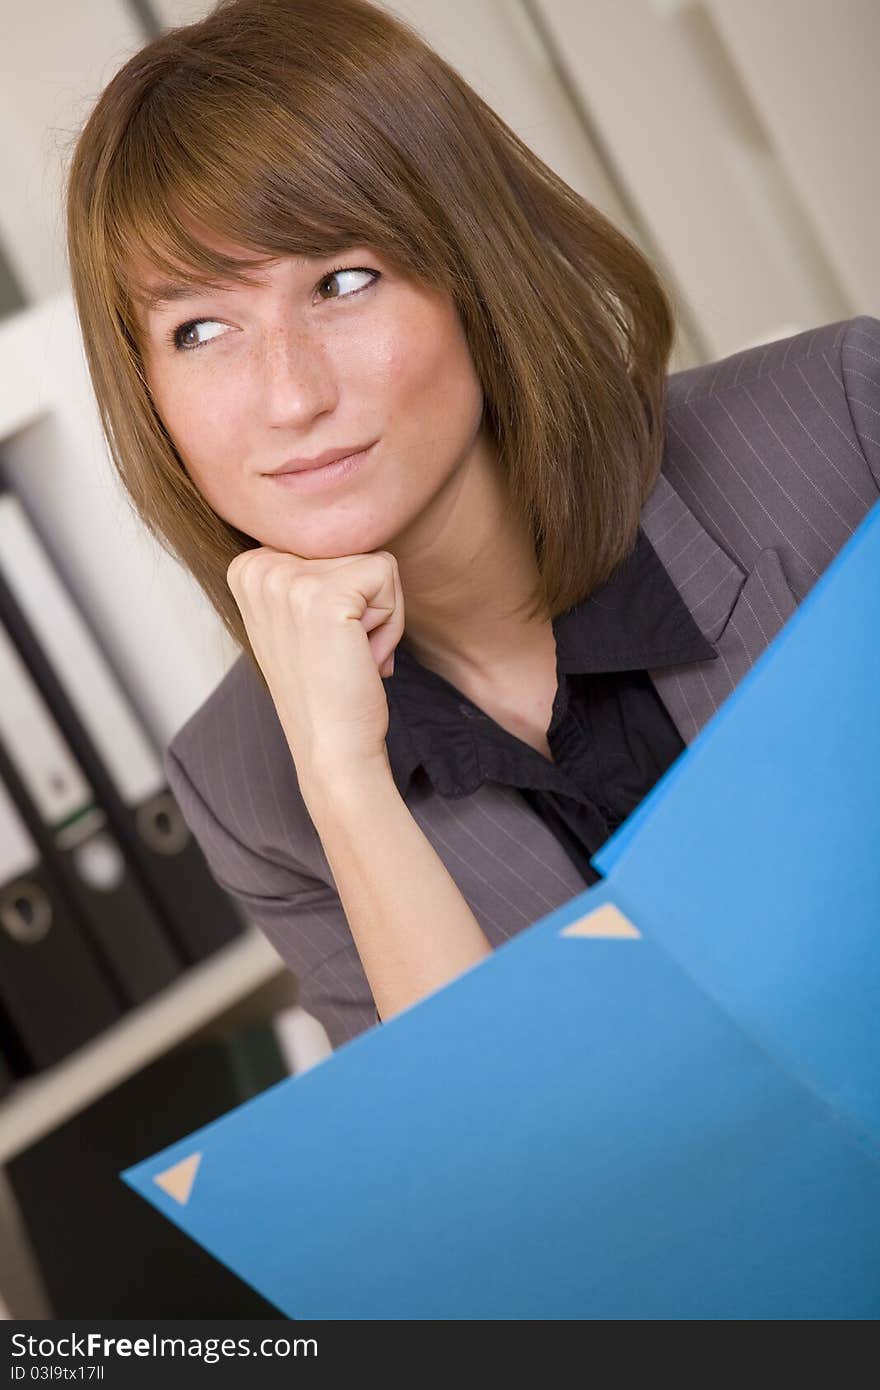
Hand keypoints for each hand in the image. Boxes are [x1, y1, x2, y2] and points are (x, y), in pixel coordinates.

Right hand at [226, 546, 404, 783]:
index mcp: (248, 568)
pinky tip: (361, 657)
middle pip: (353, 547)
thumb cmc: (326, 689)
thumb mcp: (298, 618)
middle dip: (364, 602)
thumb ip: (308, 572)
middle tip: (340, 651)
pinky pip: (389, 576)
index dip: (343, 593)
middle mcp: (260, 567)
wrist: (331, 748)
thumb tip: (350, 521)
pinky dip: (390, 624)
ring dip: (380, 615)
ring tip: (348, 655)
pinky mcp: (326, 596)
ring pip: (376, 563)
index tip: (322, 638)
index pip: (329, 542)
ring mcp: (289, 580)